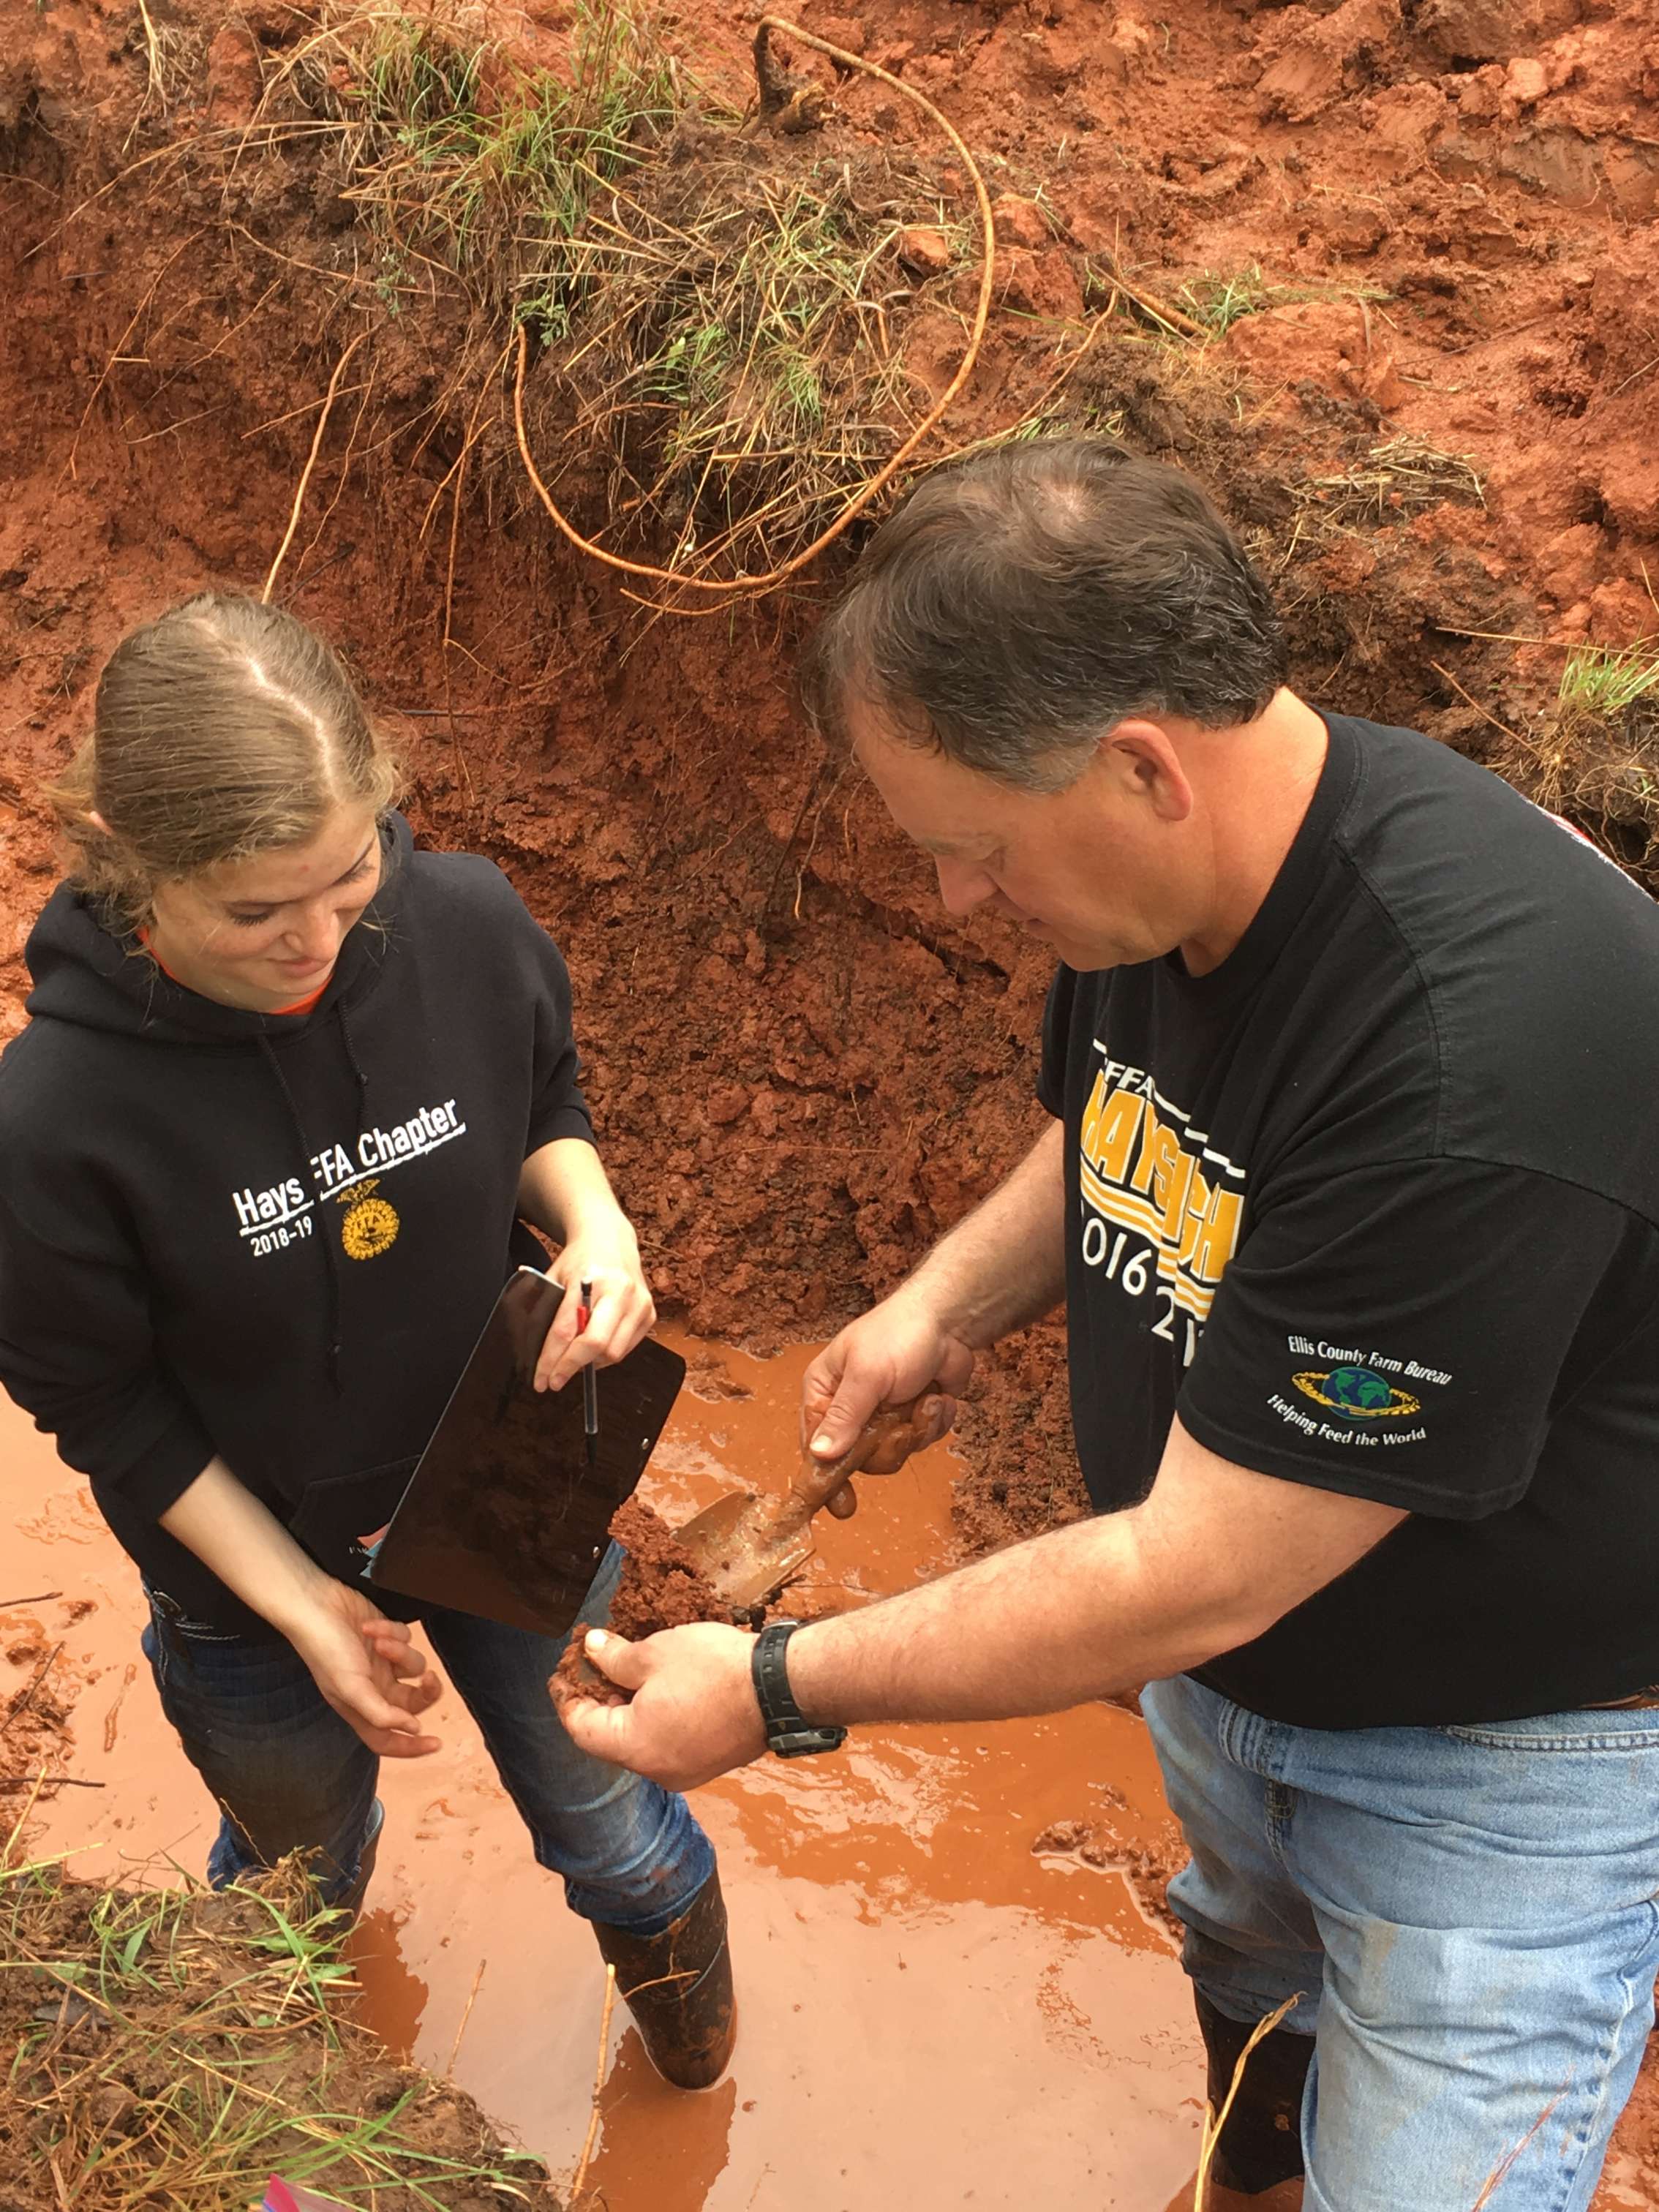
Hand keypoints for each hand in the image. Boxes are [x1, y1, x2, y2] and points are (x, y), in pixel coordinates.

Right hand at [283, 1578, 441, 1758]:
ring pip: (413, 1666)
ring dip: (399, 1652)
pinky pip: (405, 1638)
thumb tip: (413, 1729)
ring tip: (377, 1640)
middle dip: (425, 1691)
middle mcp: (374, 1689)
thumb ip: (381, 1714)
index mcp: (361, 1709)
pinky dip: (391, 1631)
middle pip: (412, 1702)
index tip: (437, 1743)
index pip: (388, 1739)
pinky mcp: (387, 1637)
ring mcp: (381, 1662)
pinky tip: (370, 1625)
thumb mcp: (351, 1688)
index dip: (411, 1747)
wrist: (317, 1605)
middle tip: (429, 1678)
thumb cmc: (327, 1651)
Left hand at [535, 1219, 656, 1391]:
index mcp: (592, 1279)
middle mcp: (621, 1291)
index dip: (551, 1359)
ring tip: (572, 1362)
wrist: (610, 1241)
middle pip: (596, 1345)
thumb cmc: (579, 1260)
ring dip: (589, 1364)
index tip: (541, 1379)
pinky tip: (592, 1351)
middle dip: (572, 1367)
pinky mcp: (649, 1314)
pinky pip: (625, 1349)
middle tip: (554, 1381)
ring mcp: (639, 1303)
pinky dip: (606, 1356)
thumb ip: (546, 1309)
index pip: (567, 1329)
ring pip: (613, 1353)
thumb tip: (533, 1350)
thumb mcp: (555, 1278)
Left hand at [554, 1623, 765, 1791]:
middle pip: (611, 1739)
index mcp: (635, 1747)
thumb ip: (615, 1658)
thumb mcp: (654, 1653)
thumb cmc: (714, 1670)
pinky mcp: (709, 1763)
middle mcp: (656, 1770)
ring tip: (632, 1671)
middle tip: (598, 1664)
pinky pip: (668, 1744)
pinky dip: (656, 1719)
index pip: (582, 1729)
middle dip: (601, 1701)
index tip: (563, 1673)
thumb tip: (592, 1650)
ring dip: (630, 1709)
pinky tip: (665, 1688)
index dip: (567, 1698)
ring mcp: (686, 1772)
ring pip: (641, 1743)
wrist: (779, 1688)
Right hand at [802, 1286, 975, 1467]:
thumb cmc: (900, 1335)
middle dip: (888, 1444)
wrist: (950, 1320)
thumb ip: (844, 1417)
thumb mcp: (867, 1376)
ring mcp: (882, 1413)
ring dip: (917, 1429)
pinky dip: (934, 1422)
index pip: (815, 1442)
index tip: (846, 1491)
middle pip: (858, 1457)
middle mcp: (850, 1406)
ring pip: (892, 1452)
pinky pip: (919, 1441)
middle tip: (901, 1424)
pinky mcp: (912, 1415)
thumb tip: (818, 1455)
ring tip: (926, 1400)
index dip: (830, 1467)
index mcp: (824, 1390)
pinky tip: (938, 1397)